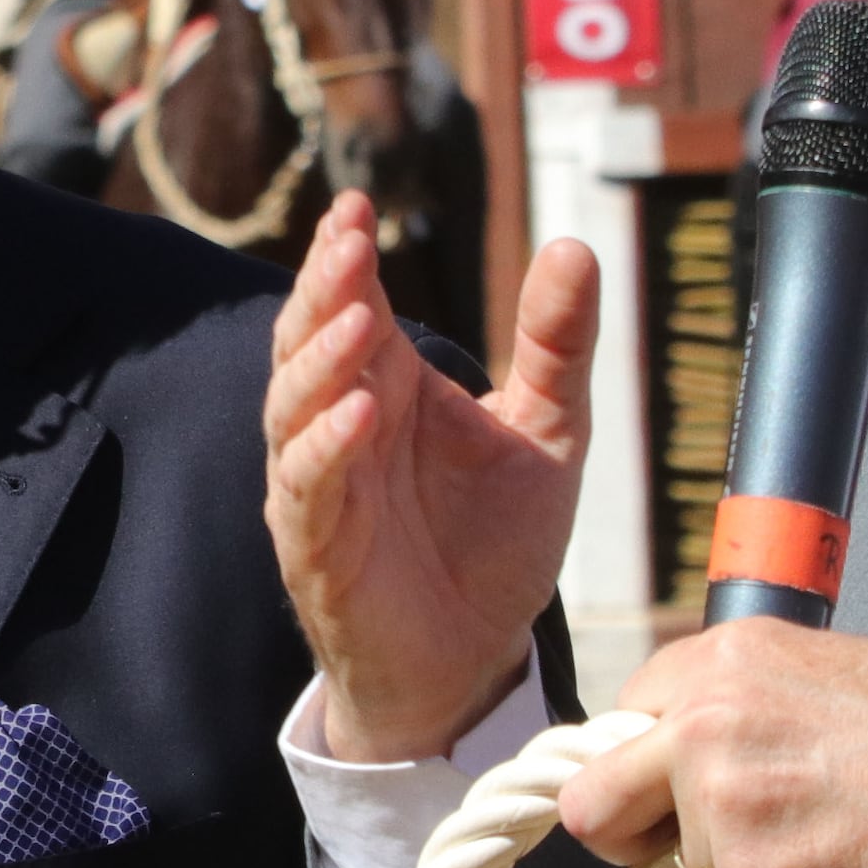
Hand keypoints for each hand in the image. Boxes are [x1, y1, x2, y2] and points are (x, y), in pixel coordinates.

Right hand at [267, 193, 596, 761]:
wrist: (474, 662)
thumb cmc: (494, 544)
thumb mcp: (549, 433)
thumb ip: (557, 346)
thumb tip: (575, 245)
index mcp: (387, 385)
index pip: (348, 300)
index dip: (343, 254)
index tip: (358, 205)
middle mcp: (341, 424)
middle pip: (308, 340)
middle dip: (324, 287)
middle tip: (350, 239)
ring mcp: (319, 486)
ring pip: (292, 407)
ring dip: (321, 360)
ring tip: (362, 317)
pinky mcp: (315, 548)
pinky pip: (308, 489)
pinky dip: (327, 449)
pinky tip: (361, 415)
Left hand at [555, 622, 867, 867]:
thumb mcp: (835, 669)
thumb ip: (751, 701)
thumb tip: (700, 741)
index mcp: (723, 659)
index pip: (623, 718)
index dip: (647, 766)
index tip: (670, 791)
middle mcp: (705, 725)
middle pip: (595, 804)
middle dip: (631, 838)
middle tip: (678, 853)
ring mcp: (724, 807)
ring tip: (829, 852)